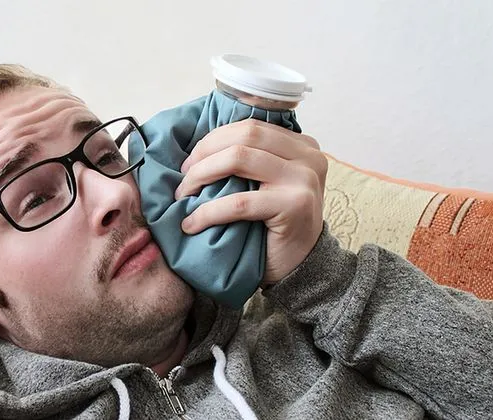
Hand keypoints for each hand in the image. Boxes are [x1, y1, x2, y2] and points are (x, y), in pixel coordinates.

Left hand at [174, 119, 326, 285]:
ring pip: (238, 159)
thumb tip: (199, 146)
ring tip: (183, 195)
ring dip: (201, 175)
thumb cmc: (275, 226)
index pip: (250, 128)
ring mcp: (304, 179)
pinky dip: (208, 211)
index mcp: (302, 145)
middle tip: (183, 177)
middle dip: (205, 153)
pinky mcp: (294, 206)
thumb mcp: (268, 183)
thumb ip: (251, 160)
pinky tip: (191, 223)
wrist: (301, 267)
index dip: (213, 140)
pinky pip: (239, 202)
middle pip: (244, 136)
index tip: (190, 162)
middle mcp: (308, 157)